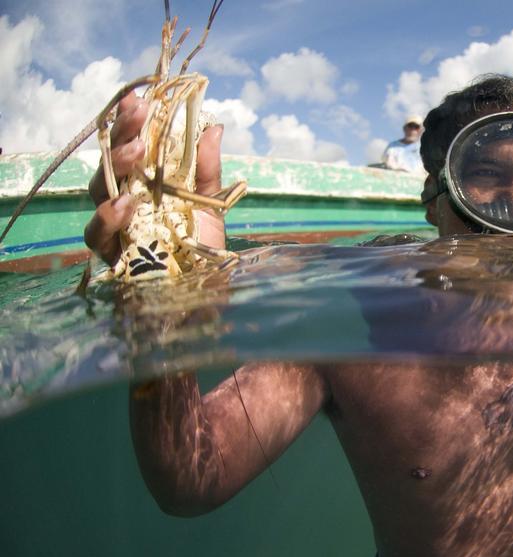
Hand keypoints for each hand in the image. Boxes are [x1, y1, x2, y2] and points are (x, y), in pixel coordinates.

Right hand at [84, 91, 224, 265]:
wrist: (202, 299)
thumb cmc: (202, 251)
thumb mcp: (211, 206)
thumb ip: (207, 170)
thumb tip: (214, 127)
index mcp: (145, 183)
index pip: (131, 145)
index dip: (130, 121)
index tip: (138, 99)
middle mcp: (124, 200)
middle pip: (111, 162)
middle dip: (121, 135)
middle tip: (135, 115)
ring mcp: (113, 227)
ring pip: (97, 191)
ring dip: (114, 170)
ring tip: (134, 155)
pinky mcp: (108, 257)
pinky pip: (97, 235)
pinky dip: (109, 218)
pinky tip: (124, 205)